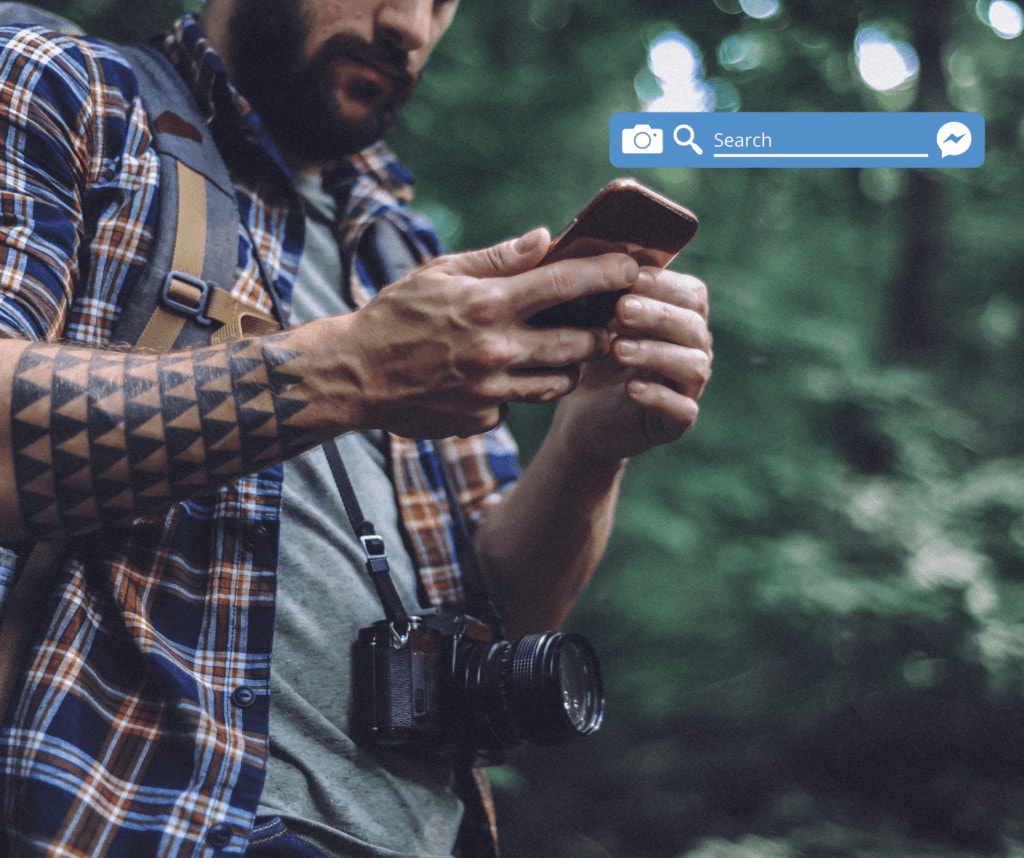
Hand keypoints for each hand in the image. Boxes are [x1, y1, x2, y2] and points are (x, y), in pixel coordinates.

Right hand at [339, 229, 638, 438]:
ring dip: (568, 365)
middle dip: (601, 333)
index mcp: (488, 304)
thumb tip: (546, 237)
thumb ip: (497, 259)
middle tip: (606, 323)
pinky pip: (518, 405)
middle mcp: (496, 350)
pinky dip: (518, 391)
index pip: (565, 284)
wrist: (353, 376)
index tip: (632, 267)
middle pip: (579, 343)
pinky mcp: (482, 419)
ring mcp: (491, 391)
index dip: (607, 274)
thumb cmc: (394, 316)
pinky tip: (499, 378)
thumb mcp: (439, 273)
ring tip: (559, 350)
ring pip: (558, 382)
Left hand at [553, 267, 711, 461]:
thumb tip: (586, 250)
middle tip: (620, 310)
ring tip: (617, 349)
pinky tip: (630, 389)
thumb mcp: (590, 320)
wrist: (581, 416)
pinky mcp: (676, 421)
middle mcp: (693, 350)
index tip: (631, 277)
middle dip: (658, 314)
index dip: (665, 284)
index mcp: (679, 319)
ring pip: (694, 366)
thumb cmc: (591, 358)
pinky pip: (682, 409)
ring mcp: (688, 387)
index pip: (693, 294)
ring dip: (656, 353)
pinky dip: (658, 396)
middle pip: (694, 326)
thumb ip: (597, 288)